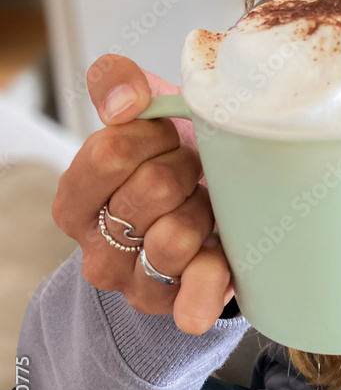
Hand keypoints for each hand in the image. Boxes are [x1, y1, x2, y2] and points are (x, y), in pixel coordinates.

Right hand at [52, 54, 234, 334]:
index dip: (154, 135)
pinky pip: (193, 296)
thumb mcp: (142, 113)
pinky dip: (207, 285)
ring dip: (204, 211)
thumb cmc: (170, 159)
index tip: (169, 135)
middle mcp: (96, 248)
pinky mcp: (173, 306)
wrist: (208, 210)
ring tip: (204, 207)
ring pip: (176, 236)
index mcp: (75, 199)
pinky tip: (218, 266)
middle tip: (191, 172)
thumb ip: (118, 83)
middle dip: (186, 168)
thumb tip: (126, 100)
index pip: (110, 152)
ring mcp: (132, 282)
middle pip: (153, 188)